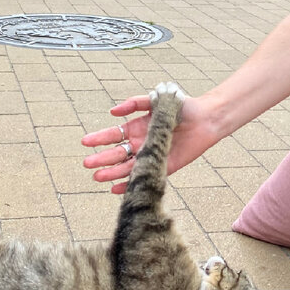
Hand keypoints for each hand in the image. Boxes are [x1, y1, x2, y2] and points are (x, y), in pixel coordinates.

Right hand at [81, 93, 215, 192]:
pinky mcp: (163, 167)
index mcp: (137, 128)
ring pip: (126, 167)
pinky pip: (144, 176)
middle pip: (117, 153)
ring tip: (96, 177)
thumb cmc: (181, 106)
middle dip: (101, 158)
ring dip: (111, 173)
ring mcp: (151, 156)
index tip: (84, 142)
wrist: (205, 118)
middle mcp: (141, 143)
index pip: (114, 135)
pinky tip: (115, 189)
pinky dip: (129, 184)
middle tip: (86, 163)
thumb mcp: (155, 100)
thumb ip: (135, 103)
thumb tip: (112, 112)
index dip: (99, 138)